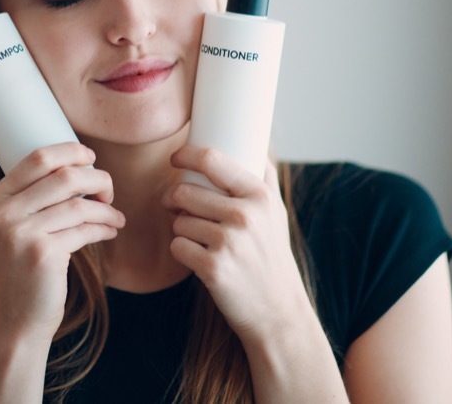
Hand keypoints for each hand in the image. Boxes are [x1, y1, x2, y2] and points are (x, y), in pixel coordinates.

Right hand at [0, 142, 125, 340]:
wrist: (16, 317)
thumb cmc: (26, 266)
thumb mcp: (20, 226)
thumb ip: (39, 196)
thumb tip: (83, 164)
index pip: (39, 157)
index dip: (71, 151)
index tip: (92, 158)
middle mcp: (5, 212)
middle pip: (65, 176)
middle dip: (97, 179)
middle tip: (109, 192)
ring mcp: (21, 233)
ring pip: (79, 204)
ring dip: (106, 209)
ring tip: (116, 217)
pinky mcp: (42, 254)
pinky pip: (84, 229)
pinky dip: (104, 227)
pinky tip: (110, 231)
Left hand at [163, 146, 310, 341]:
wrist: (278, 310)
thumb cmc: (272, 256)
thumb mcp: (277, 214)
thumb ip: (264, 178)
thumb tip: (255, 140)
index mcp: (260, 196)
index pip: (212, 160)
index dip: (186, 154)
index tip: (176, 158)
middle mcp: (245, 215)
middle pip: (184, 192)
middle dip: (173, 199)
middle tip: (175, 206)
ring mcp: (229, 242)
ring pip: (178, 221)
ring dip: (181, 229)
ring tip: (201, 240)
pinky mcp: (213, 268)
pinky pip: (177, 246)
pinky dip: (182, 252)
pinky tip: (199, 259)